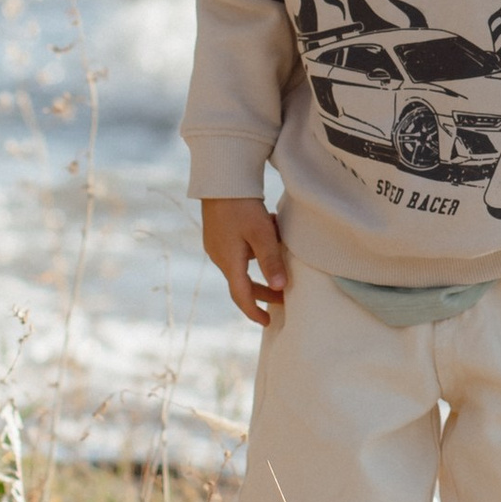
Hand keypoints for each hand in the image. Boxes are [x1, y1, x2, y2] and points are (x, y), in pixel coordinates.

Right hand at [202, 195, 289, 328]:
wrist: (220, 179)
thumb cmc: (242, 205)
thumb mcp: (261, 233)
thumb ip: (271, 261)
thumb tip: (279, 288)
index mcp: (229, 261)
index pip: (242, 296)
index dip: (255, 312)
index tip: (268, 322)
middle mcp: (220, 257)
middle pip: (241, 283)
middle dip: (262, 291)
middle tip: (282, 298)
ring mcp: (217, 245)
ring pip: (242, 264)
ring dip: (261, 265)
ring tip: (281, 256)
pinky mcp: (218, 234)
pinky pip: (238, 250)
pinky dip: (254, 250)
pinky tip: (267, 231)